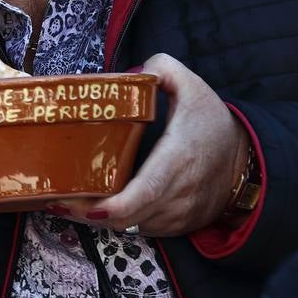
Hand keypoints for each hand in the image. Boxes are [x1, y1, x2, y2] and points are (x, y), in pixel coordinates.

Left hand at [52, 53, 249, 235]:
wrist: (246, 162)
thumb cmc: (213, 124)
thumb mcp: (193, 87)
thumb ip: (162, 69)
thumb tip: (130, 73)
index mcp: (178, 158)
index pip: (145, 192)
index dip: (114, 206)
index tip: (85, 205)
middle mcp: (178, 193)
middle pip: (127, 216)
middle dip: (86, 213)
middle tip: (51, 200)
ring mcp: (178, 214)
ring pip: (130, 226)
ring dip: (96, 220)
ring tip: (61, 203)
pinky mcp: (176, 225)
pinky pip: (140, 229)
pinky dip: (115, 223)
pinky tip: (89, 209)